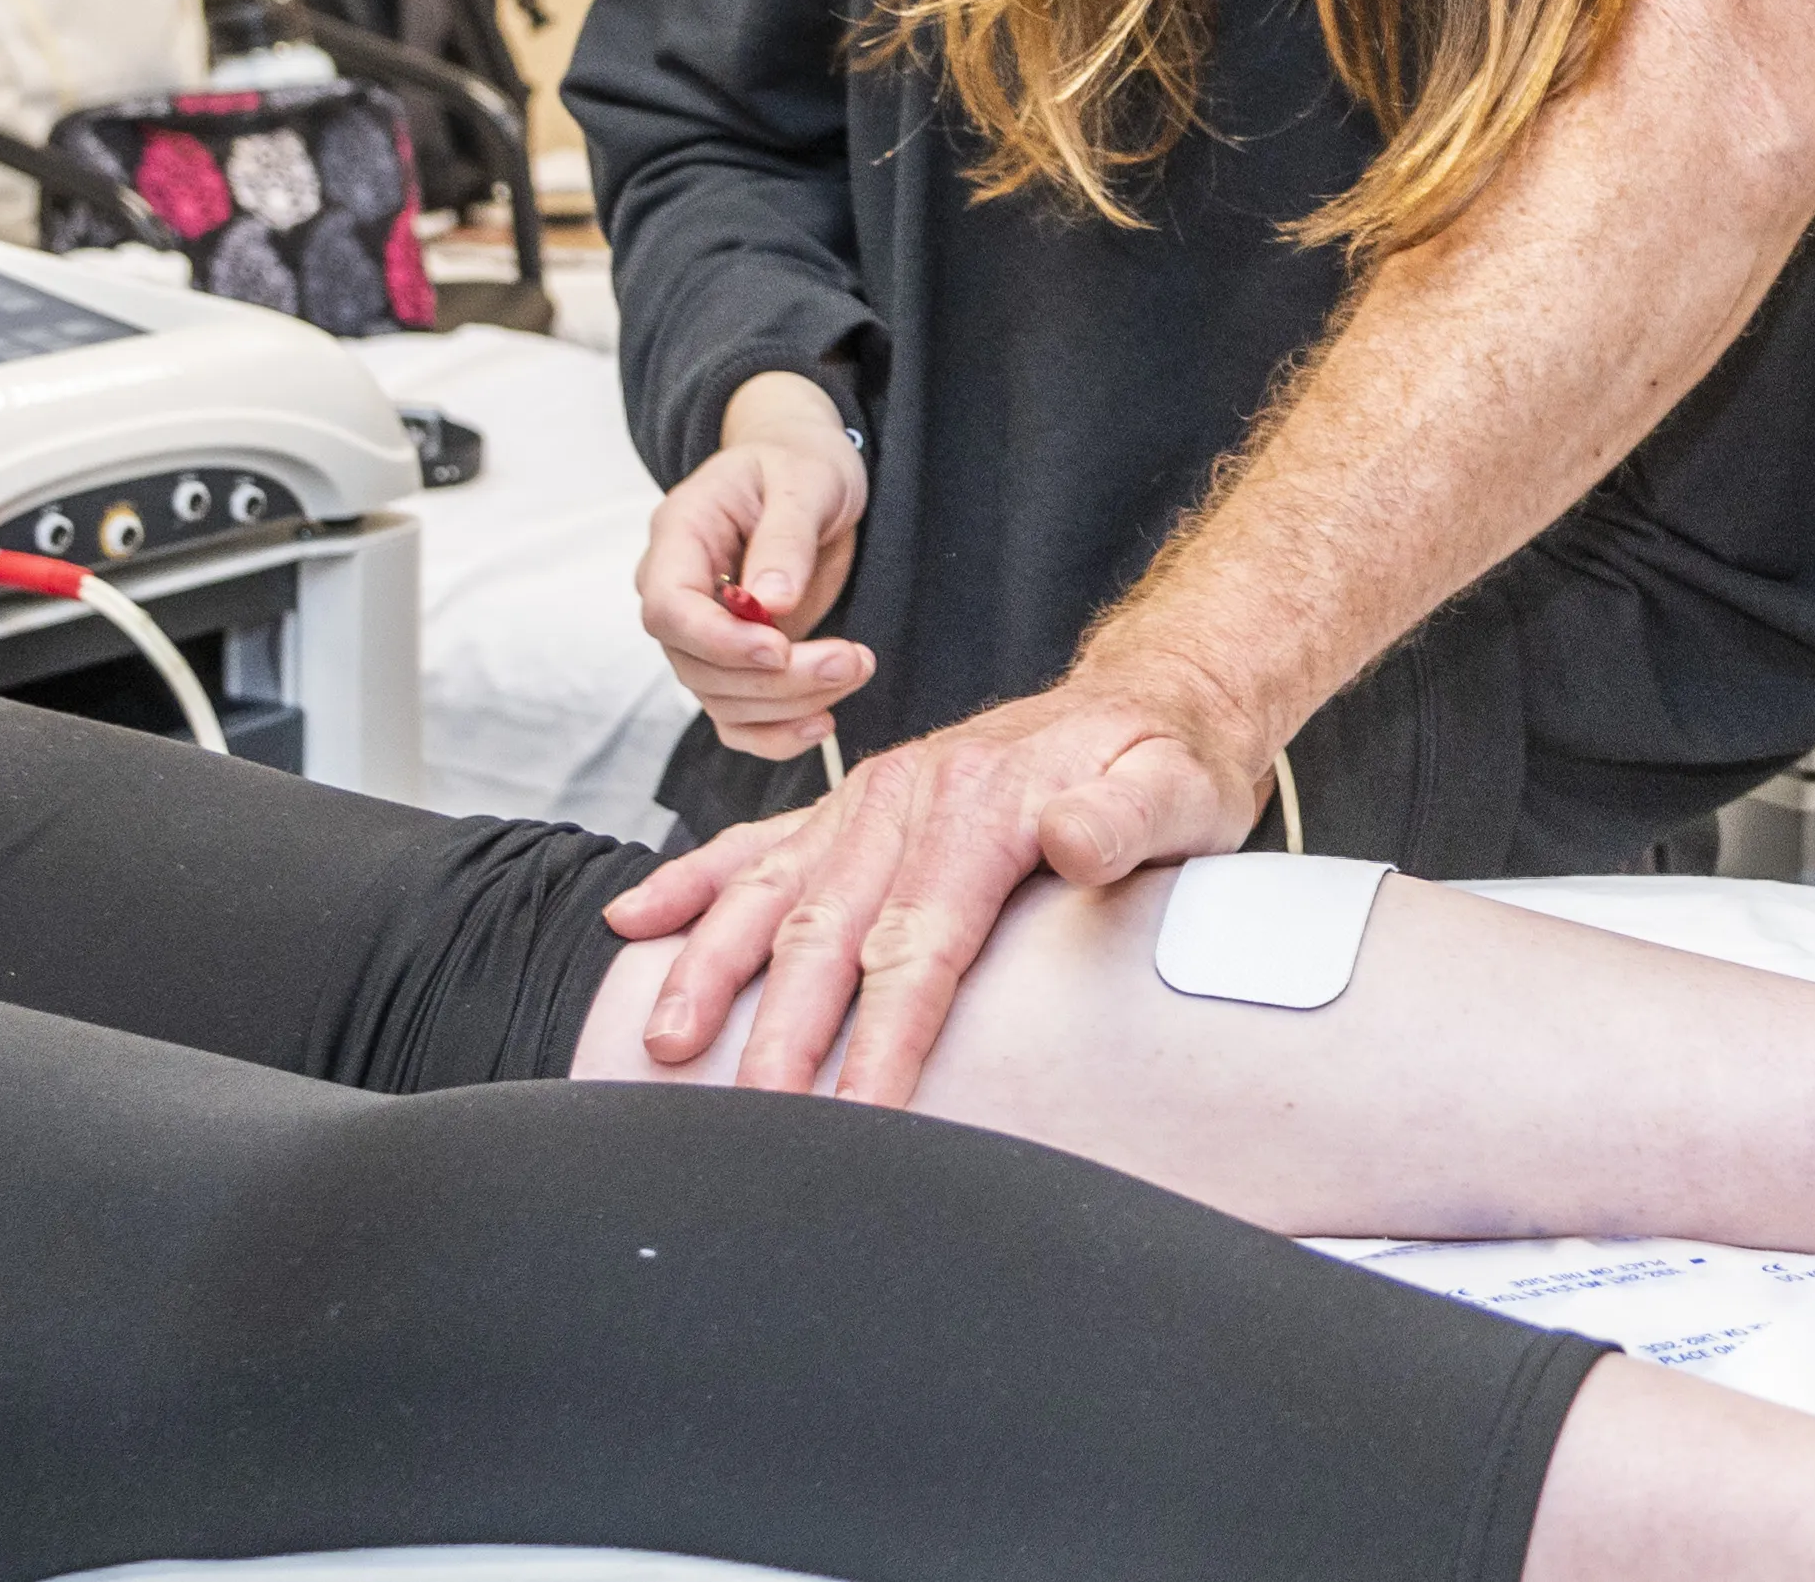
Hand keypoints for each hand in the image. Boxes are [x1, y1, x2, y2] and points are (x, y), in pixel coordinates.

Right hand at [596, 663, 1260, 1100]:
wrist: (1151, 699)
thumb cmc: (1169, 765)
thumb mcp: (1179, 788)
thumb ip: (1129, 816)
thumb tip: (1070, 837)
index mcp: (982, 804)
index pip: (923, 944)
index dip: (885, 1035)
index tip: (858, 1112)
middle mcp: (910, 796)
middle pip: (831, 930)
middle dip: (781, 1029)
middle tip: (746, 1115)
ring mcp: (871, 799)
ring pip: (772, 892)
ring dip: (712, 967)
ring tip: (665, 1043)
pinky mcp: (854, 807)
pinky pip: (758, 844)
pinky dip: (693, 882)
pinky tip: (635, 922)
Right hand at [634, 371, 870, 760]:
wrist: (807, 471)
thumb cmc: (801, 463)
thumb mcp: (806, 480)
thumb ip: (786, 538)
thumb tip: (770, 601)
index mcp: (680, 535)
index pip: (668, 608)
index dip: (718, 640)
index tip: (779, 649)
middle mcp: (678, 589)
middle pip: (696, 663)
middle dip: (774, 678)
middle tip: (849, 661)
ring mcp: (702, 631)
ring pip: (720, 698)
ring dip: (788, 703)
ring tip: (855, 669)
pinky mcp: (734, 660)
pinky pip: (736, 716)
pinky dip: (774, 733)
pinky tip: (822, 723)